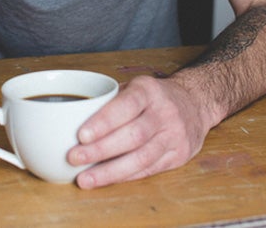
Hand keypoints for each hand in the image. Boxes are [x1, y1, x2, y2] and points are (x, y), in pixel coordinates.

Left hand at [67, 75, 211, 188]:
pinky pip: (149, 169)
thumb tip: (70, 117)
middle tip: (74, 158)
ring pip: (142, 157)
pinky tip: (106, 179)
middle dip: (101, 150)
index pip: (126, 105)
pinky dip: (125, 176)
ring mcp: (175, 135)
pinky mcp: (179, 155)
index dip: (104, 121)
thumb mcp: (135, 86)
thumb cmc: (154, 96)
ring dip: (110, 171)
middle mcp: (165, 112)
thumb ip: (109, 99)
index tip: (81, 135)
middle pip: (133, 135)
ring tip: (85, 178)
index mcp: (149, 90)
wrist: (195, 103)